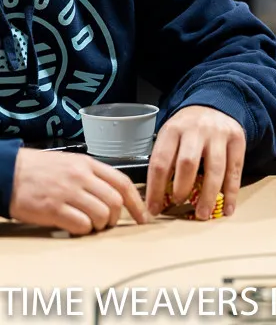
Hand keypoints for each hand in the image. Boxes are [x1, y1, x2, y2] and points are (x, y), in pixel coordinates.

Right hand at [9, 148, 148, 234]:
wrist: (8, 173)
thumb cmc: (40, 170)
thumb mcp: (72, 163)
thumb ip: (94, 175)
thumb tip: (115, 195)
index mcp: (89, 165)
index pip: (123, 183)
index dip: (137, 202)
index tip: (144, 215)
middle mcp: (81, 177)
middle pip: (115, 201)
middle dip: (117, 217)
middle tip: (108, 223)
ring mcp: (68, 193)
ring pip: (101, 214)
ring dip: (100, 225)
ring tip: (90, 225)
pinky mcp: (53, 209)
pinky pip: (81, 225)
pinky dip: (83, 230)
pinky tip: (76, 228)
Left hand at [145, 106, 245, 220]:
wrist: (214, 104)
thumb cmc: (187, 129)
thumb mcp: (170, 136)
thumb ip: (166, 160)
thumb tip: (157, 199)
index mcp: (173, 130)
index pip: (161, 162)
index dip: (156, 189)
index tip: (154, 209)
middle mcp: (196, 130)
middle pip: (188, 163)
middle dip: (182, 189)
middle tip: (179, 205)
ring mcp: (219, 134)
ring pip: (215, 168)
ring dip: (209, 195)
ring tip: (203, 214)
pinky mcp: (237, 139)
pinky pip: (235, 169)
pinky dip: (232, 191)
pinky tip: (228, 208)